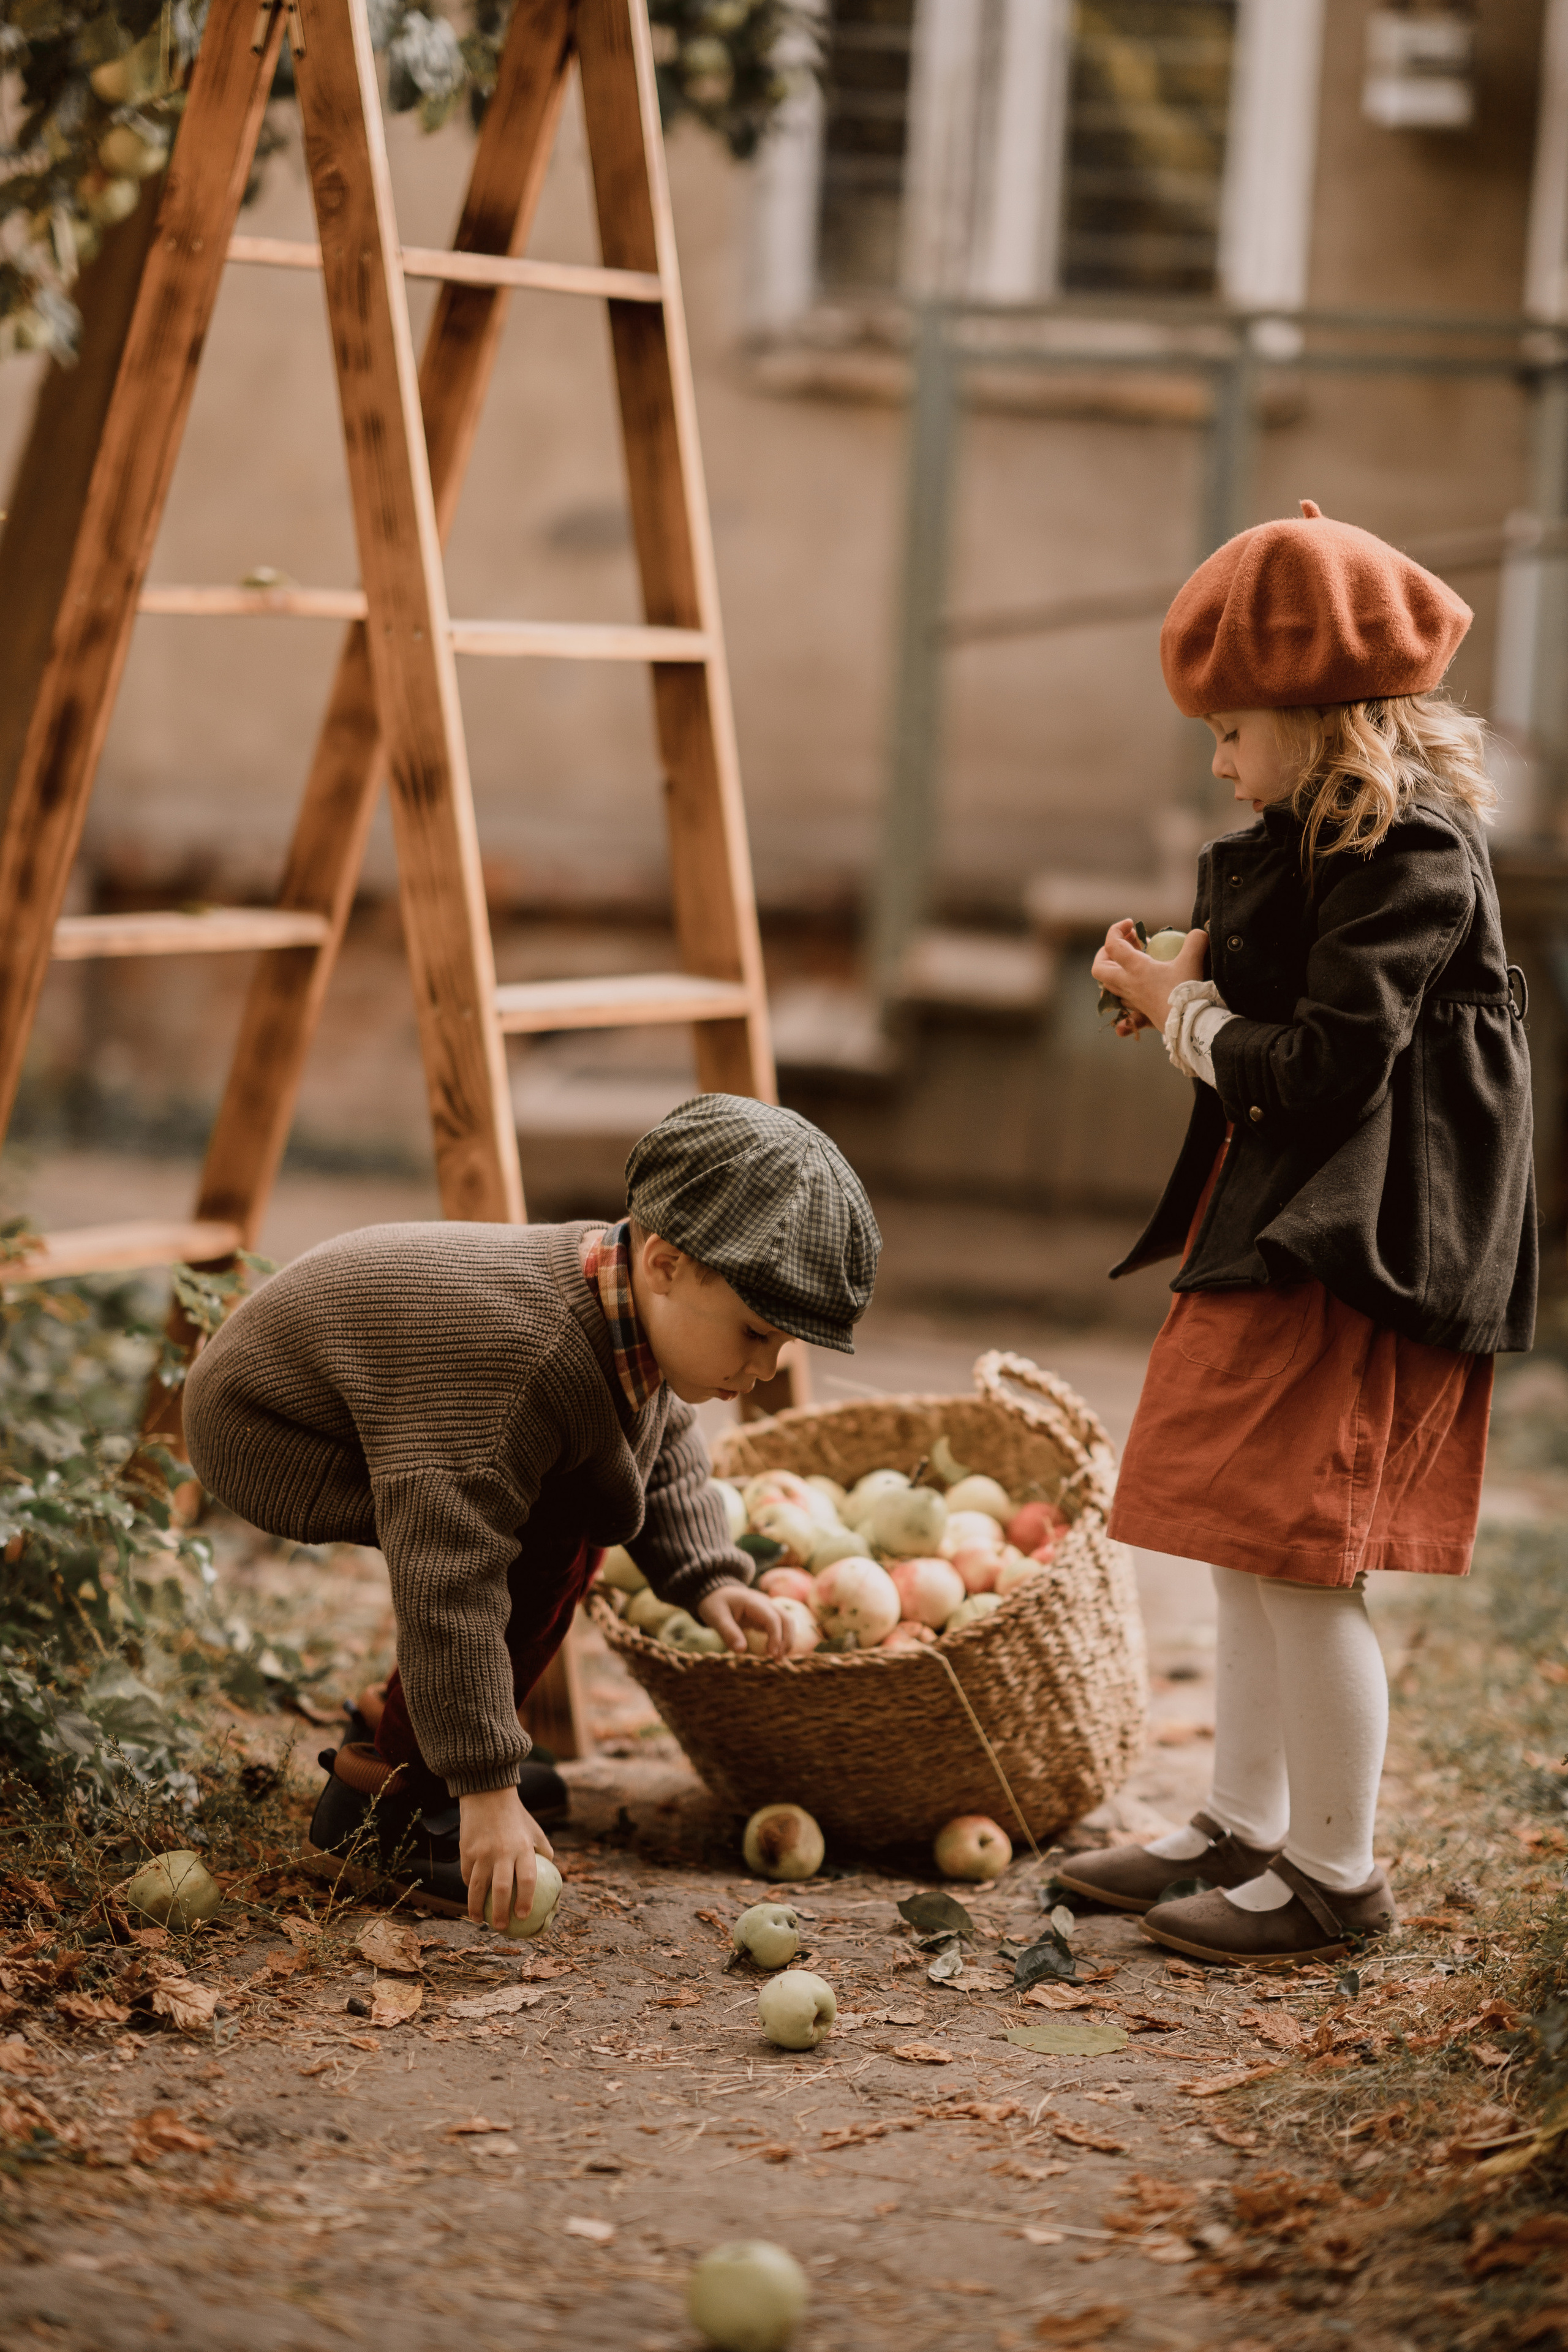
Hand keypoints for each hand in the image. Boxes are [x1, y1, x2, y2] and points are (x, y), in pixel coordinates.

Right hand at [459, 1783, 553, 1930]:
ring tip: (480, 1921)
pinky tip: (472, 1898)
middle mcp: (503, 1852)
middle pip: (502, 1890)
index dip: (526, 1900)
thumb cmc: (515, 1815)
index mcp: (523, 1847)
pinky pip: (468, 1876)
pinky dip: (470, 1889)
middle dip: (501, 1913)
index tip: (523, 1915)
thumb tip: (552, 1872)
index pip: (527, 1879)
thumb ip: (543, 1850)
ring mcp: (482, 1852)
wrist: (487, 1794)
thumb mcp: (534, 1829)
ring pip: (478, 1888)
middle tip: (502, 1927)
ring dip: (477, 1908)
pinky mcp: (466, 1851)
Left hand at [700, 1582, 785, 1658]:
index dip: (776, 1637)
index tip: (771, 1654)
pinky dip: (781, 1639)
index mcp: (753, 1602)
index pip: (773, 1618)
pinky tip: (775, 1652)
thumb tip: (741, 1650)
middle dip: (787, 1640)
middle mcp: (765, 1603)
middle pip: (787, 1619)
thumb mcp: (716, 1617)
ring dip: (787, 1640)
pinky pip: (780, 1626)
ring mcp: (767, 1609)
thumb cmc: (715, 1603)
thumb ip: (728, 1632)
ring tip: (778, 1658)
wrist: (716, 1592)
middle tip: (777, 1659)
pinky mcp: (766, 1616)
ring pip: (787, 1622)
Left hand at [1090, 923, 1208, 1037]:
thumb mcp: (1192, 960)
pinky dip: (1124, 1002)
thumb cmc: (1186, 991)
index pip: (1111, 945)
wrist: (1188, 1025)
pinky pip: (1124, 1011)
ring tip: (1133, 965)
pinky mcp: (1141, 1014)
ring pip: (1110, 987)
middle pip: (1099, 969)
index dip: (1116, 930)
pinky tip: (1134, 999)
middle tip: (1123, 946)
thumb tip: (1200, 932)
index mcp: (1135, 968)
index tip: (1130, 924)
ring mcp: (1132, 1001)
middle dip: (1104, 954)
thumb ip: (1196, 941)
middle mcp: (1128, 984)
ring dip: (1116, 973)